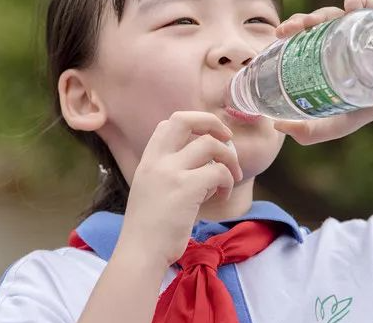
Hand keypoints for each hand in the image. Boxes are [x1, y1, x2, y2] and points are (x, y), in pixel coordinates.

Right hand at [117, 111, 241, 265]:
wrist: (141, 252)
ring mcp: (171, 172)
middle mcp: (157, 160)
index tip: (209, 137)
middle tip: (228, 139)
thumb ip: (170, 171)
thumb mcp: (151, 189)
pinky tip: (223, 196)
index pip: (170, 123)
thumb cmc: (150, 228)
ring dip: (228, 159)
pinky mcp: (187, 188)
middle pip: (186, 120)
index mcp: (148, 160)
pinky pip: (219, 172)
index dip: (194, 123)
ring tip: (231, 178)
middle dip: (213, 123)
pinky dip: (228, 181)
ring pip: (210, 145)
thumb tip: (206, 162)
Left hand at [272, 0, 372, 144]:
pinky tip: (349, 7)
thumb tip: (277, 127)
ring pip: (335, 12)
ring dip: (320, 12)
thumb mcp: (334, 124)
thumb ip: (307, 132)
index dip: (289, 30)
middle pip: (315, 21)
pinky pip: (365, 5)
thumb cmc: (365, 110)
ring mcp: (359, 26)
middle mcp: (338, 35)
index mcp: (324, 51)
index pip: (302, 34)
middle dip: (299, 20)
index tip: (278, 35)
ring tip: (312, 22)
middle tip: (289, 30)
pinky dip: (356, 1)